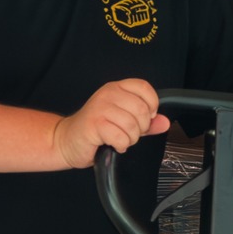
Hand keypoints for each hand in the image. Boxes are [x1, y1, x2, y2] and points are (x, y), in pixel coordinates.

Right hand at [53, 79, 168, 167]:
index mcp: (116, 88)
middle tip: (128, 133)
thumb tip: (164, 122)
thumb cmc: (95, 130)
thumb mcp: (125, 123)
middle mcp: (108, 94)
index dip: (152, 105)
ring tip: (119, 138)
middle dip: (141, 128)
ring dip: (130, 139)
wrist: (68, 140)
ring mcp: (100, 107)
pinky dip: (120, 145)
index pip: (144, 88)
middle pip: (141, 109)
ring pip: (132, 125)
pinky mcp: (94, 123)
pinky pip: (121, 137)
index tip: (146, 118)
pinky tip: (112, 144)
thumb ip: (146, 122)